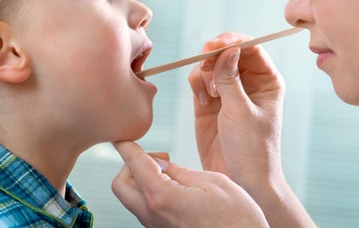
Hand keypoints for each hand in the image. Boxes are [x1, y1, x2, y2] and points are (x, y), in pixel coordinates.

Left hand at [111, 141, 268, 227]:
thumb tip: (161, 164)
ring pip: (132, 198)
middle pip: (121, 184)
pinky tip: (177, 190)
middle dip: (131, 165)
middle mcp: (152, 215)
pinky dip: (151, 194)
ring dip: (142, 180)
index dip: (127, 146)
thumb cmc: (237, 219)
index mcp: (163, 197)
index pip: (134, 164)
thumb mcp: (213, 183)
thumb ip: (181, 171)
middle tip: (161, 159)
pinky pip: (146, 210)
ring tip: (173, 174)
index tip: (121, 138)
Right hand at [188, 32, 284, 195]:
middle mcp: (248, 82)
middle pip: (228, 51)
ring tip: (210, 94)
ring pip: (211, 64)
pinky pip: (198, 80)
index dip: (232, 42)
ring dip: (205, 72)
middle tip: (205, 62)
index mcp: (267, 81)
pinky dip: (196, 83)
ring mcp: (228, 91)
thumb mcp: (241, 112)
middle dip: (214, 54)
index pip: (251, 48)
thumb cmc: (252, 149)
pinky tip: (203, 101)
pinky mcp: (209, 102)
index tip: (214, 45)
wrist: (241, 180)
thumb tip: (227, 48)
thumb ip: (231, 79)